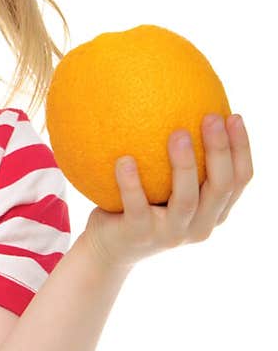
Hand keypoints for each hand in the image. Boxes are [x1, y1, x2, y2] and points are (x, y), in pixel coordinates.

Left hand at [83, 113, 252, 271]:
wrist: (109, 248)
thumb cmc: (143, 205)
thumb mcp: (168, 185)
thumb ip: (182, 159)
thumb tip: (183, 102)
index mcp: (213, 211)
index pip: (239, 180)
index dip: (242, 148)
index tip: (234, 116)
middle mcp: (199, 225)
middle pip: (220, 187)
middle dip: (220, 151)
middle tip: (210, 117)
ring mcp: (170, 234)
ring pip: (186, 199)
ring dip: (184, 165)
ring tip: (178, 132)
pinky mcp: (139, 235)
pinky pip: (136, 205)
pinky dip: (131, 182)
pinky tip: (124, 158)